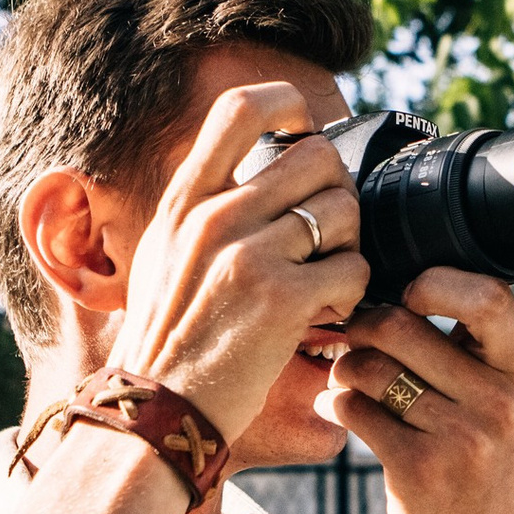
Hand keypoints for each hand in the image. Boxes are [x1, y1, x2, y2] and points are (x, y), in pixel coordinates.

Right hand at [107, 83, 366, 442]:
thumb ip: (203, 206)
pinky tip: (328, 312)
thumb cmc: (169, 338)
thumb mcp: (162, 254)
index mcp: (184, 199)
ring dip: (350, 245)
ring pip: (343, 210)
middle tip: (329, 235)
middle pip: (315, 156)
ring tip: (325, 279)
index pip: (241, 107)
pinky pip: (354, 268)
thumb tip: (259, 166)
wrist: (158, 410)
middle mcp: (213, 216)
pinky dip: (354, 292)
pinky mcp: (281, 299)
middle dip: (337, 192)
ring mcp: (247, 255)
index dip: (288, 104)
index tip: (306, 130)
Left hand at [314, 268, 513, 513]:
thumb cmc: (483, 457)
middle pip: (402, 325)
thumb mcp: (499, 397)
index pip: (487, 296)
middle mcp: (497, 399)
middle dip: (361, 326)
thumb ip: (466, 345)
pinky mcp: (419, 468)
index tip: (408, 295)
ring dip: (342, 367)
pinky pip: (354, 410)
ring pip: (369, 367)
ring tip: (344, 378)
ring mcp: (461, 436)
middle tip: (349, 336)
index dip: (436, 281)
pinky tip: (339, 409)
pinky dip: (335, 403)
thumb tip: (388, 286)